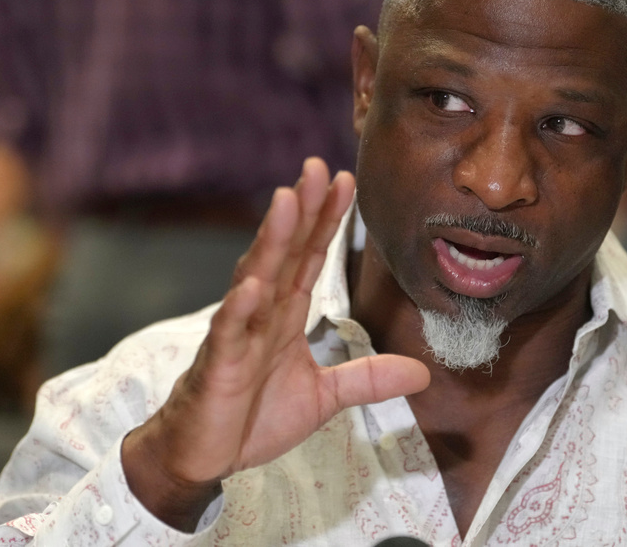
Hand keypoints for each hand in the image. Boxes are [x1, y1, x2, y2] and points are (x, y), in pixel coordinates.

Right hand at [122, 158, 429, 530]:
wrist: (204, 457)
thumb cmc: (254, 417)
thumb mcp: (325, 397)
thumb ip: (367, 379)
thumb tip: (423, 374)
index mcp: (285, 314)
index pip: (310, 257)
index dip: (326, 220)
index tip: (344, 181)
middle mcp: (261, 314)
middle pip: (285, 253)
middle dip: (301, 210)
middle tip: (316, 168)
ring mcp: (237, 336)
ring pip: (255, 278)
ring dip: (271, 240)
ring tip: (287, 201)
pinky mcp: (217, 366)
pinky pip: (228, 333)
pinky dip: (239, 309)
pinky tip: (253, 285)